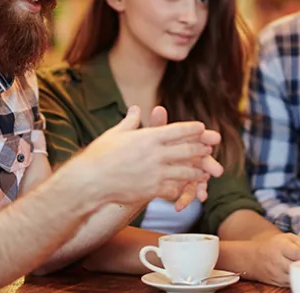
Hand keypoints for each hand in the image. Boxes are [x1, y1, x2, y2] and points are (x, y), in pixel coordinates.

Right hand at [73, 106, 222, 204]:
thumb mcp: (116, 133)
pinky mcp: (152, 190)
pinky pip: (173, 189)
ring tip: (204, 173)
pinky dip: (180, 189)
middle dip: (201, 149)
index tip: (202, 128)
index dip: (193, 129)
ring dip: (197, 172)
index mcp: (148, 137)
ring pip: (185, 172)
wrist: (90, 181)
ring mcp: (156, 173)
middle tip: (209, 149)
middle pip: (187, 150)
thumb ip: (130, 122)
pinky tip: (185, 190)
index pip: (178, 130)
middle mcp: (156, 154)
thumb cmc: (99, 155)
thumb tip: (135, 109)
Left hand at [144, 106, 222, 210]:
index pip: (198, 138)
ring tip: (202, 196)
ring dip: (201, 188)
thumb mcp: (150, 137)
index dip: (206, 137)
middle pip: (202, 160)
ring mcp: (185, 172)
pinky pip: (185, 194)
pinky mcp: (179, 186)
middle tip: (217, 171)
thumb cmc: (146, 149)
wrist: (133, 172)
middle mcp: (188, 157)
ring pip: (197, 179)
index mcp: (183, 142)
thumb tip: (158, 108)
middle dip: (210, 166)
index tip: (215, 138)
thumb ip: (157, 125)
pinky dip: (184, 200)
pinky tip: (178, 207)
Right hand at [247, 233, 299, 286]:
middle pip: (299, 268)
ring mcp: (278, 275)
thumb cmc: (275, 245)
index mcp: (280, 247)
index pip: (298, 253)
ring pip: (297, 278)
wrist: (254, 259)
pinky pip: (294, 283)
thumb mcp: (286, 237)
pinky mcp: (280, 284)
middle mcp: (278, 262)